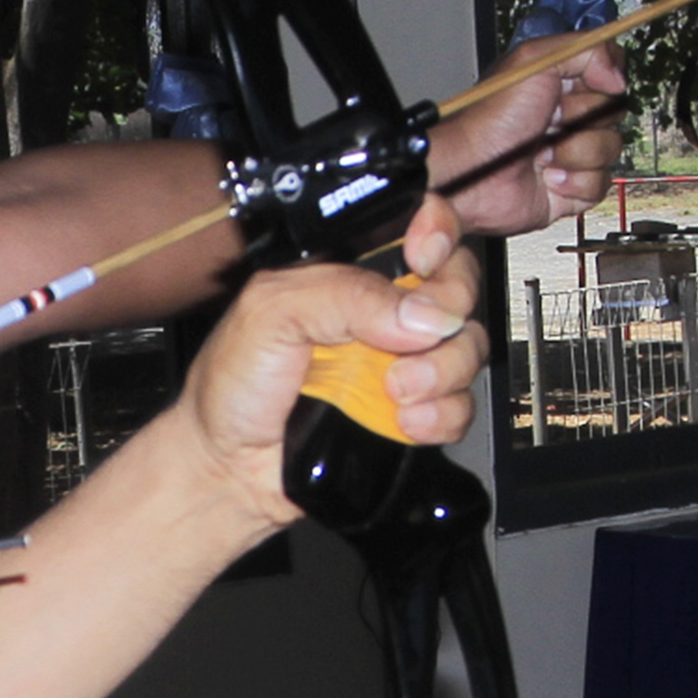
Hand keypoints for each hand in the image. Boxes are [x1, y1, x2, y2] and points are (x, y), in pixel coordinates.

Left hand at [177, 197, 488, 519]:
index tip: (424, 259)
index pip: (418, 227)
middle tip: (409, 341)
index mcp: (349, 274)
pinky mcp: (414, 413)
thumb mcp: (270, 314)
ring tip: (397, 392)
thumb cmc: (233, 386)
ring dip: (442, 371)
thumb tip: (423, 313)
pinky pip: (461, 406)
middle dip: (447, 311)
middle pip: (457, 287)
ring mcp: (402, 363)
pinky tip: (406, 423)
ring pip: (466, 347)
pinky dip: (443, 415)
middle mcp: (382, 313)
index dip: (438, 233)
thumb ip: (344, 295)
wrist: (231, 469)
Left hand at [430, 37, 630, 235]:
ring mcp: (571, 154)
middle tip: (550, 120)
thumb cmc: (492, 118)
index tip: (579, 85)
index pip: (611, 76)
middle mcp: (568, 118)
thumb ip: (586, 51)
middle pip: (616, 112)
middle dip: (583, 116)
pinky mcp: (571, 189)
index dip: (603, 81)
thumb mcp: (536, 61)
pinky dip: (574, 181)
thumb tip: (618, 78)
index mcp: (562, 85)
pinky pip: (599, 184)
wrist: (471, 172)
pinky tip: (547, 178)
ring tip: (541, 154)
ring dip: (576, 151)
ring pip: (610, 149)